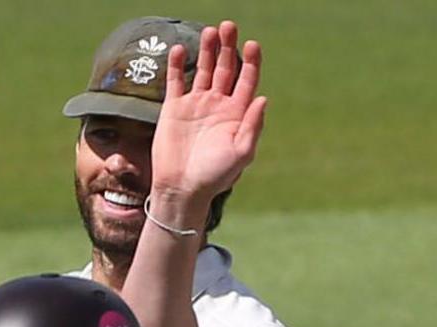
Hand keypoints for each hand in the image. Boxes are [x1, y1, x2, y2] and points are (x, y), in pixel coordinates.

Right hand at [151, 22, 266, 217]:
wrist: (182, 189)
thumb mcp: (241, 153)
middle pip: (226, 68)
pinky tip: (180, 49)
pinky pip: (176, 81)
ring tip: (209, 31)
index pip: (247, 79)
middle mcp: (218, 104)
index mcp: (237, 113)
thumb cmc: (215, 175)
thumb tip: (263, 97)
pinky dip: (177, 65)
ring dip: (207, 50)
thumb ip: (253, 125)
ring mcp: (195, 105)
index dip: (251, 61)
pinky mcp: (173, 109)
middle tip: (229, 26)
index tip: (252, 44)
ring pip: (204, 70)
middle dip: (228, 47)